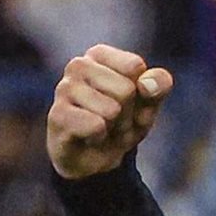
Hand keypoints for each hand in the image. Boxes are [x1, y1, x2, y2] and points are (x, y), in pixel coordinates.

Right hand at [47, 45, 173, 179]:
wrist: (95, 160)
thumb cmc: (120, 123)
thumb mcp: (147, 105)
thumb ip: (157, 87)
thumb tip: (147, 84)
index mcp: (100, 55)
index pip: (135, 66)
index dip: (141, 93)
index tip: (130, 103)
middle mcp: (78, 65)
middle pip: (126, 89)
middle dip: (128, 114)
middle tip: (116, 121)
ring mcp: (64, 88)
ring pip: (112, 109)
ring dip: (115, 128)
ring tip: (104, 129)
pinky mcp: (58, 115)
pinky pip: (95, 125)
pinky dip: (100, 137)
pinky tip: (91, 137)